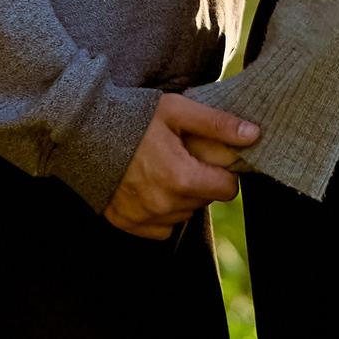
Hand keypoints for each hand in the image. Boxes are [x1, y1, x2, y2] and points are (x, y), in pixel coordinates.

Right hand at [101, 95, 258, 239]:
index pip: (228, 190)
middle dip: (201, 180)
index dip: (223, 172)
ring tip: (163, 168)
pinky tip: (150, 186)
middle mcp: (164, 205)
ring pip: (185, 213)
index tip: (209, 158)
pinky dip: (162, 211)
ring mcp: (145, 218)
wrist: (84, 131)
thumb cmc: (133, 117)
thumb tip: (254, 135)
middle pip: (205, 200)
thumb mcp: (177, 111)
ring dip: (182, 196)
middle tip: (182, 157)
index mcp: (181, 177)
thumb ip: (217, 124)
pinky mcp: (128, 224)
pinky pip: (162, 227)